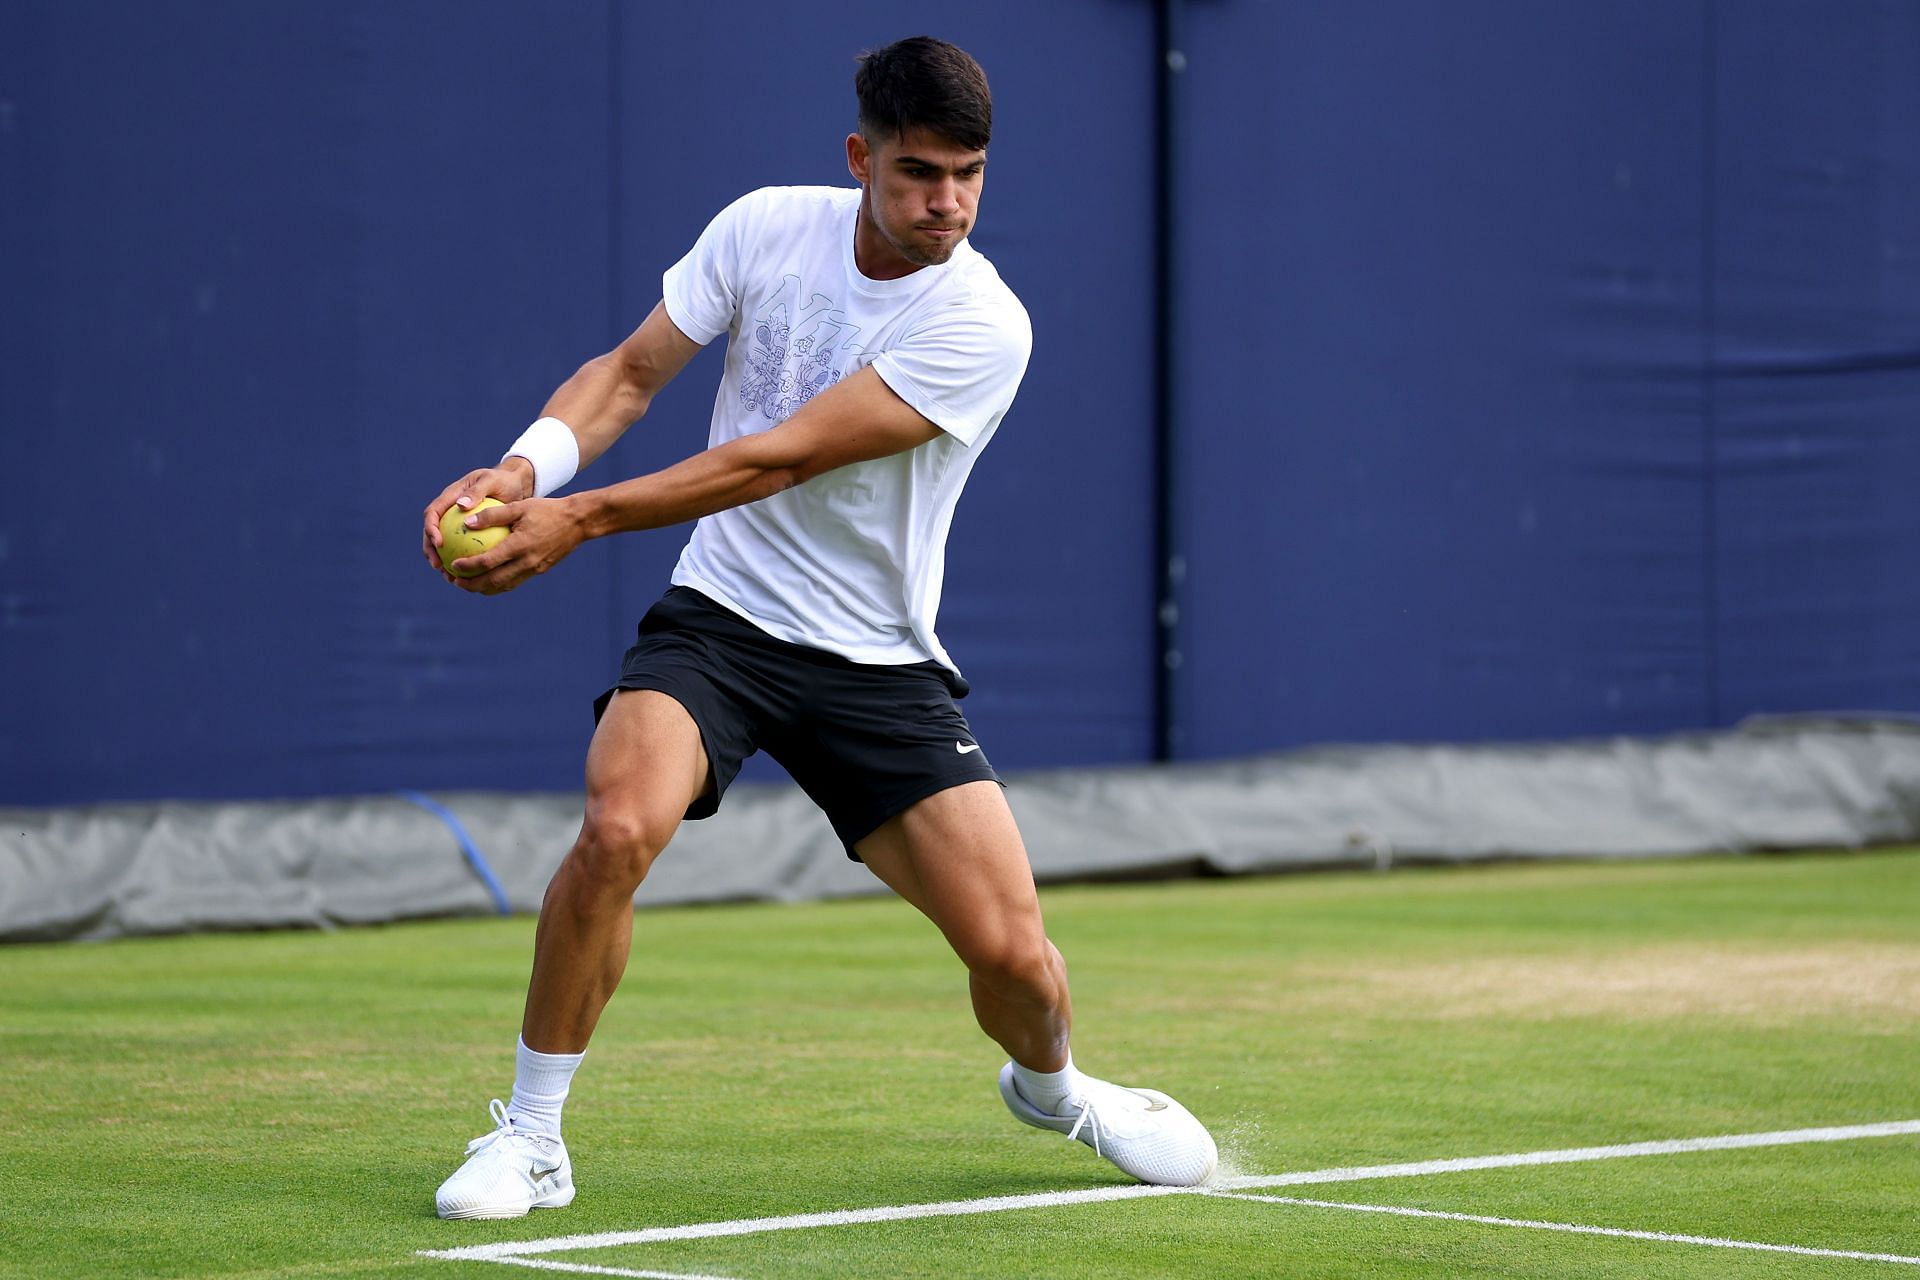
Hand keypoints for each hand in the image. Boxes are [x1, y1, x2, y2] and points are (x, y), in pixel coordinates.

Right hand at [422, 460, 534, 581]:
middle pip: (431, 532)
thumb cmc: (503, 481)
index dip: (431, 529)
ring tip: (449, 577)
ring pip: (444, 544)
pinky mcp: (469, 533)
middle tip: (438, 566)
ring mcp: (457, 523)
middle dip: (430, 550)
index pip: (432, 513)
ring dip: (442, 560)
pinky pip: (462, 549)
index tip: (439, 543)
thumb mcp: (491, 481)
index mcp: (450, 497)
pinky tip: (470, 577)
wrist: (515, 485)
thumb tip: (461, 506)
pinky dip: (463, 562)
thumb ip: (477, 492)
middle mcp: (449, 511)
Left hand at [444, 495, 586, 594]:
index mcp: (520, 546)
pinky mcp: (539, 570)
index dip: (468, 567)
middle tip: (454, 581)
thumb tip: (466, 522)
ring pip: (504, 586)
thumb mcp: (519, 507)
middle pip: (493, 582)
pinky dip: (499, 583)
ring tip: (467, 584)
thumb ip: (492, 515)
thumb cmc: (547, 510)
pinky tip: (488, 578)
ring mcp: (534, 569)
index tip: (453, 565)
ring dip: (484, 588)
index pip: (488, 562)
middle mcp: (527, 562)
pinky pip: (514, 581)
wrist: (578, 522)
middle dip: (471, 585)